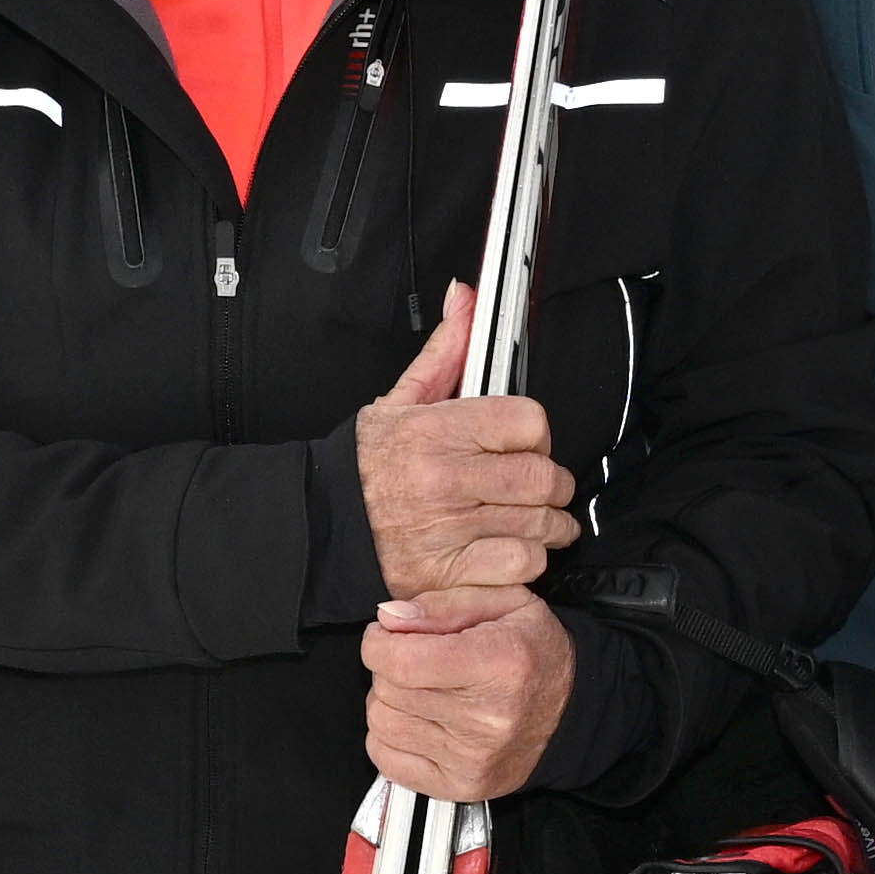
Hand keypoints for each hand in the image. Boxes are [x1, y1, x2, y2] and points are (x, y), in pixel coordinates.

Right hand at [346, 283, 572, 596]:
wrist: (323, 527)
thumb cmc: (366, 467)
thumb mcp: (401, 401)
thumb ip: (446, 352)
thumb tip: (467, 299)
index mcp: (437, 430)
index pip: (529, 422)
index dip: (536, 435)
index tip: (528, 445)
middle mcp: (444, 479)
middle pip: (542, 477)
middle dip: (551, 485)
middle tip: (539, 488)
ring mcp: (449, 530)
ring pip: (539, 525)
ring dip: (547, 527)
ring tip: (532, 522)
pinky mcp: (450, 574)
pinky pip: (521, 567)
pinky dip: (526, 563)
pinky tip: (510, 551)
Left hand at [360, 586, 571, 802]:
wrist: (571, 710)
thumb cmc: (533, 652)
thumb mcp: (503, 602)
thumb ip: (442, 604)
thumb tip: (388, 618)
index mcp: (497, 663)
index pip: (400, 661)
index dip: (379, 643)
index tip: (387, 637)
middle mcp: (486, 717)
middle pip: (388, 690)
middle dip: (388, 668)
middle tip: (415, 661)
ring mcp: (472, 759)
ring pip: (382, 723)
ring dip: (390, 702)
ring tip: (420, 691)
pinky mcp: (460, 785)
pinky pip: (387, 759)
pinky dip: (391, 737)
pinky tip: (418, 722)